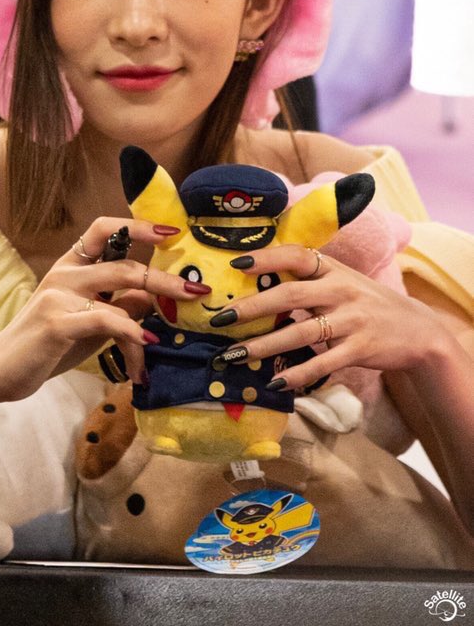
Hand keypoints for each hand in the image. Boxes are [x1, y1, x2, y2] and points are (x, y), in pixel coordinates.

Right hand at [0, 217, 208, 403]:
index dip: (138, 225)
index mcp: (71, 266)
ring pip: (122, 286)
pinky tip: (146, 348)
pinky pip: (107, 319)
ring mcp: (59, 295)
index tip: (172, 232)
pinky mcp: (57, 322)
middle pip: (125, 262)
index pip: (103, 228)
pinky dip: (132, 333)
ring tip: (174, 329)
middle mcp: (65, 272)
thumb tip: (158, 300)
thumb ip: (119, 306)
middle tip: (198, 291)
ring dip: (157, 304)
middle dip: (166, 277)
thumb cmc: (46, 347)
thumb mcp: (88, 322)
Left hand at [218, 245, 448, 391]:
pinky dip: (298, 373)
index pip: (296, 255)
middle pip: (289, 295)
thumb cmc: (366, 303)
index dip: (266, 258)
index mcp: (332, 269)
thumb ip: (307, 281)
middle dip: (251, 307)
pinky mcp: (360, 349)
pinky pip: (323, 363)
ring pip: (300, 332)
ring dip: (263, 346)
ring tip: (234, 355)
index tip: (236, 264)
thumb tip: (257, 285)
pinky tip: (275, 381)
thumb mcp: (341, 282)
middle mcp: (341, 290)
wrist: (417, 330)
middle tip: (220, 319)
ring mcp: (351, 320)